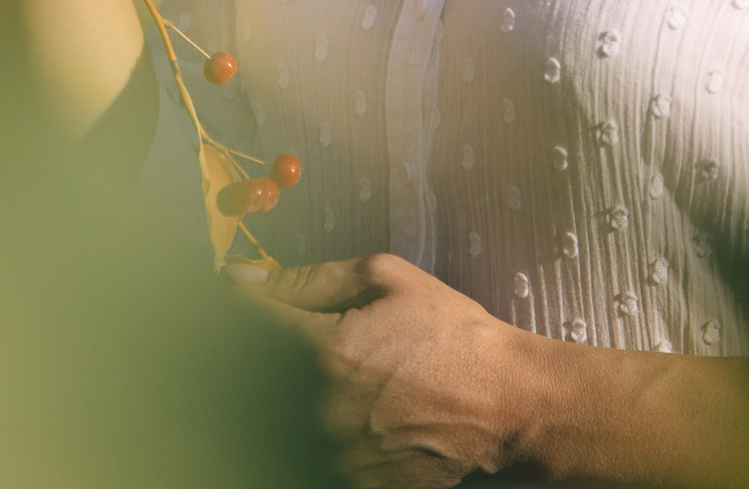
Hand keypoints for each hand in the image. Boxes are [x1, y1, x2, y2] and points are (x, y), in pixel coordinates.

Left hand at [235, 255, 543, 488]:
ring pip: (289, 414)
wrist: (509, 401)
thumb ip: (312, 279)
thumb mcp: (388, 279)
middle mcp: (325, 405)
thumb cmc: (452, 335)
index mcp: (327, 349)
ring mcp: (341, 449)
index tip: (239, 298)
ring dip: (302, 394)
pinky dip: (328, 429)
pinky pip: (320, 449)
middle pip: (265, 373)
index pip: (255, 323)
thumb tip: (250, 279)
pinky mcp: (359, 478)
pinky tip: (361, 412)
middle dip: (277, 352)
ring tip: (353, 381)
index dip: (243, 307)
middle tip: (317, 346)